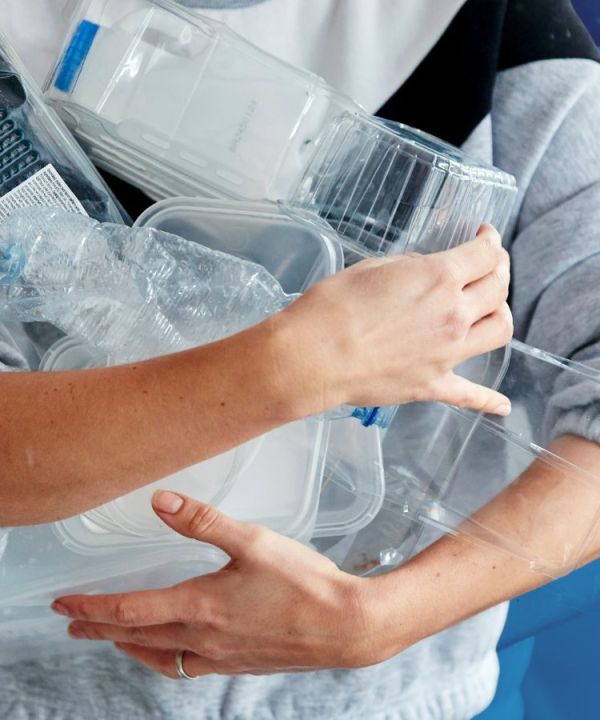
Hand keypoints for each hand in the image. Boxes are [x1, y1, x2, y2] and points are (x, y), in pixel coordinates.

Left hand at [52, 492, 393, 676]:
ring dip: (127, 646)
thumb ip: (203, 521)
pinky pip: (186, 667)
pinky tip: (170, 652)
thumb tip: (160, 501)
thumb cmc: (303, 584)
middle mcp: (203, 638)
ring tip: (111, 639)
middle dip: (99, 628)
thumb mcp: (252, 541)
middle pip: (135, 636)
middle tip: (73, 623)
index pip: (129, 609)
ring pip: (158, 657)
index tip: (64, 602)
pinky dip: (163, 658)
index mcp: (200, 606)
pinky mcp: (239, 665)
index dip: (91, 605)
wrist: (345, 626)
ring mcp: (220, 657)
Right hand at [280, 224, 511, 414]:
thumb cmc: (334, 307)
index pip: (485, 255)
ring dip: (501, 315)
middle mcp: (453, 315)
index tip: (485, 236)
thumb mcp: (374, 268)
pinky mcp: (432, 384)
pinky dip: (489, 400)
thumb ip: (411, 268)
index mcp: (440, 279)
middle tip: (488, 266)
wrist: (314, 356)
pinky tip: (502, 405)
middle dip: (498, 271)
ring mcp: (447, 354)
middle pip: (497, 289)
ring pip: (499, 331)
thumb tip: (425, 273)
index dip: (490, 241)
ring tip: (491, 310)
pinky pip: (470, 394)